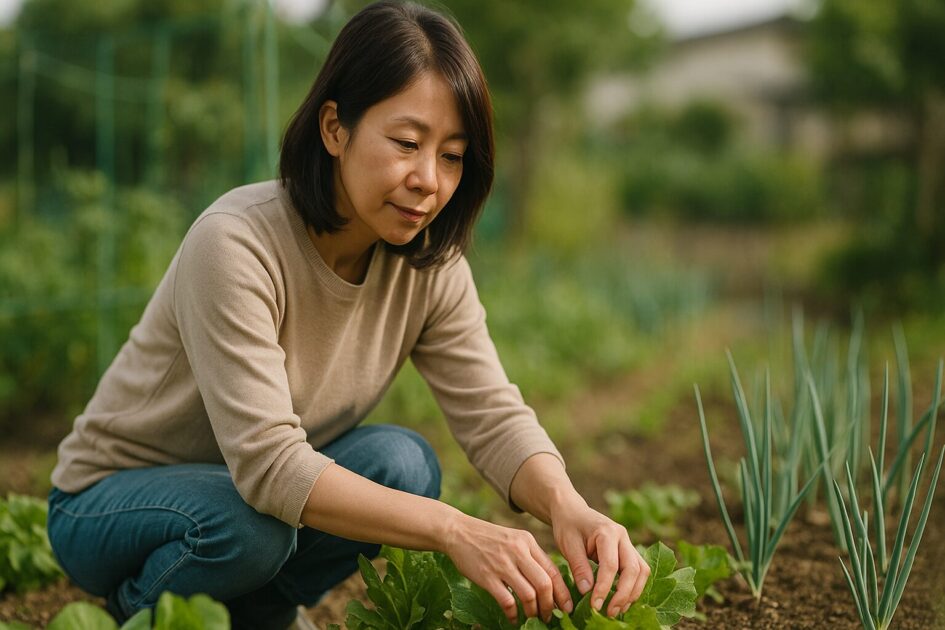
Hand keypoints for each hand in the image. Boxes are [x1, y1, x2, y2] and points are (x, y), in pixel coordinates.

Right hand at [443, 512, 573, 623]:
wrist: (458, 531)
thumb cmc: (488, 538)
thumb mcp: (514, 539)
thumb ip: (530, 556)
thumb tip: (548, 582)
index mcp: (527, 542)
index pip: (553, 570)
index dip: (562, 592)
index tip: (566, 606)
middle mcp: (518, 551)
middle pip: (544, 584)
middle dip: (550, 605)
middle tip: (549, 616)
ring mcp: (502, 564)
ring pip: (528, 594)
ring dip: (533, 611)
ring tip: (532, 617)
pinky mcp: (487, 576)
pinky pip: (507, 601)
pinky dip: (513, 613)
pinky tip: (513, 617)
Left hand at [550, 493, 649, 616]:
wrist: (572, 511)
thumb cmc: (568, 526)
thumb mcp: (568, 544)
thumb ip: (579, 567)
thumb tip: (587, 592)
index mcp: (607, 532)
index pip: (611, 565)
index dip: (604, 588)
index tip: (595, 605)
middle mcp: (623, 537)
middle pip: (634, 569)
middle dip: (623, 594)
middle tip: (609, 612)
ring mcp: (628, 543)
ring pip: (641, 571)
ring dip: (632, 592)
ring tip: (617, 610)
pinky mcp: (628, 550)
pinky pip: (638, 570)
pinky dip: (633, 586)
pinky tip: (621, 599)